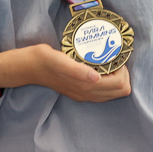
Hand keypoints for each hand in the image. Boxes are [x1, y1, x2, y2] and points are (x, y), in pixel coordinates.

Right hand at [0, 44, 131, 102]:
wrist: (29, 66)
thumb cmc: (44, 59)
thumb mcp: (60, 60)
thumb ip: (78, 70)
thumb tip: (97, 78)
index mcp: (85, 87)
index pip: (119, 85)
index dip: (123, 70)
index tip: (115, 56)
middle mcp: (88, 94)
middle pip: (120, 91)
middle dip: (123, 75)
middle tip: (114, 58)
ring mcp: (84, 95)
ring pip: (114, 93)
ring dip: (117, 78)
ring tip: (108, 62)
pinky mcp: (81, 92)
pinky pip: (104, 91)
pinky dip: (109, 81)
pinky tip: (101, 67)